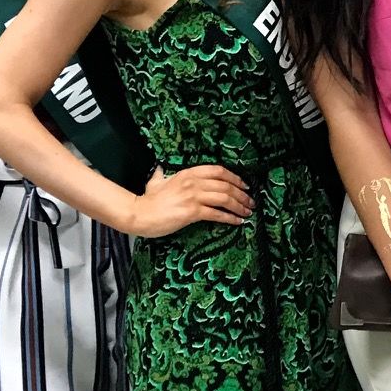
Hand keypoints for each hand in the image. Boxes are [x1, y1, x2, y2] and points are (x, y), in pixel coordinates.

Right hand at [122, 165, 252, 237]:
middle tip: (250, 201)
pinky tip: (237, 222)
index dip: (234, 177)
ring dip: (239, 205)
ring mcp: (193, 196)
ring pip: (224, 198)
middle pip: (225, 185)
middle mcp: (193, 182)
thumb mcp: (156, 181)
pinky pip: (217, 214)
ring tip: (248, 212)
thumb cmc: (147, 200)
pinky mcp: (192, 212)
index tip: (244, 184)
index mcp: (188, 173)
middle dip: (242, 194)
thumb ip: (161, 175)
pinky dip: (230, 218)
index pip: (218, 171)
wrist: (139, 213)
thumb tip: (159, 169)